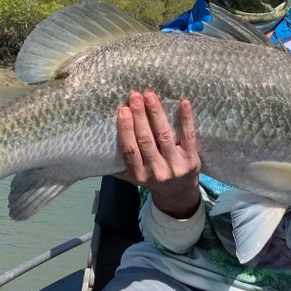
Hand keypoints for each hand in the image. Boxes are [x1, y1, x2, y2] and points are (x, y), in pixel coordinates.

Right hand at [115, 91, 201, 218]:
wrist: (179, 194)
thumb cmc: (152, 178)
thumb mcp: (133, 178)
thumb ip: (119, 163)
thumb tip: (98, 144)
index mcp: (139, 175)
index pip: (130, 150)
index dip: (126, 129)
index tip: (122, 110)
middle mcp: (157, 171)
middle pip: (146, 140)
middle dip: (139, 116)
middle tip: (135, 96)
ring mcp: (175, 166)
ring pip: (164, 135)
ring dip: (156, 113)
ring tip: (150, 96)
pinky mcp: (191, 159)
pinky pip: (188, 136)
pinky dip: (185, 118)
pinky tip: (183, 102)